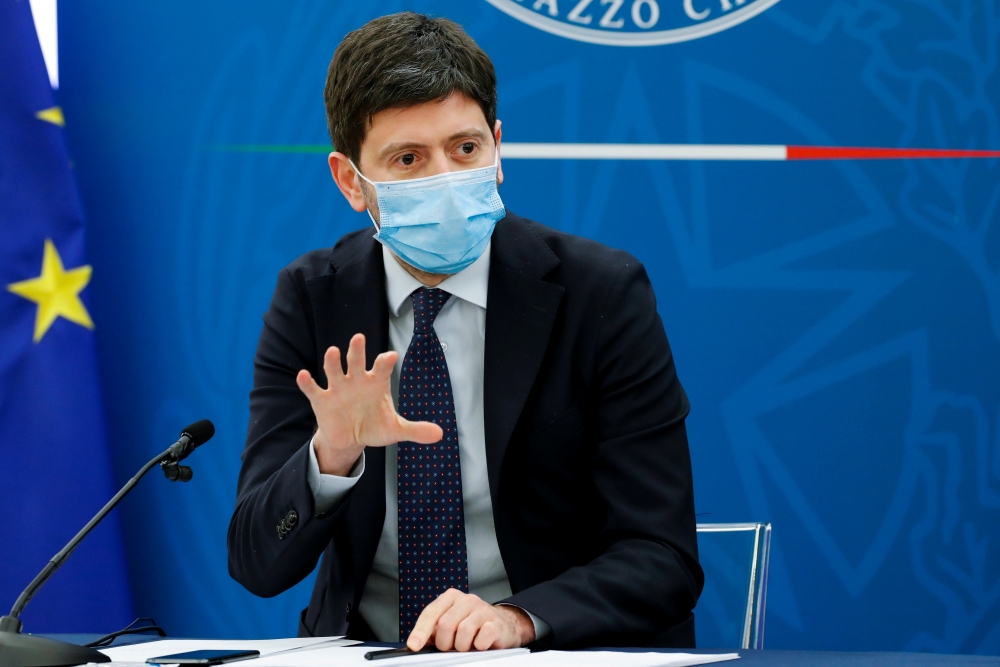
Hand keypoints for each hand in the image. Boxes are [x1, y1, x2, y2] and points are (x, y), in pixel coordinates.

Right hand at [296, 333, 442, 475]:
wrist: (350, 438)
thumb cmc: (374, 426)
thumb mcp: (395, 430)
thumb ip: (415, 430)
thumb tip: (440, 434)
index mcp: (376, 382)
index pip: (382, 367)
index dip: (385, 361)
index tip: (391, 356)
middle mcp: (356, 380)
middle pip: (356, 361)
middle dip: (357, 351)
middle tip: (358, 338)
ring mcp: (338, 388)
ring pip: (334, 370)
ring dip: (333, 362)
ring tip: (333, 352)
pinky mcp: (322, 400)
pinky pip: (314, 389)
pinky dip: (308, 383)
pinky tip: (303, 375)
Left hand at [407, 589, 534, 651]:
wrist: (502, 625)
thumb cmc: (471, 625)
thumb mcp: (450, 623)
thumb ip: (433, 630)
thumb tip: (416, 642)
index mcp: (451, 597)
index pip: (431, 612)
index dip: (420, 630)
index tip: (414, 645)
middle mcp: (467, 600)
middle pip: (446, 624)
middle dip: (444, 642)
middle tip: (450, 647)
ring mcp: (483, 610)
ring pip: (464, 631)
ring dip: (462, 646)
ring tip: (466, 646)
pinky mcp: (496, 622)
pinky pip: (482, 637)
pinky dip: (478, 645)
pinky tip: (479, 644)